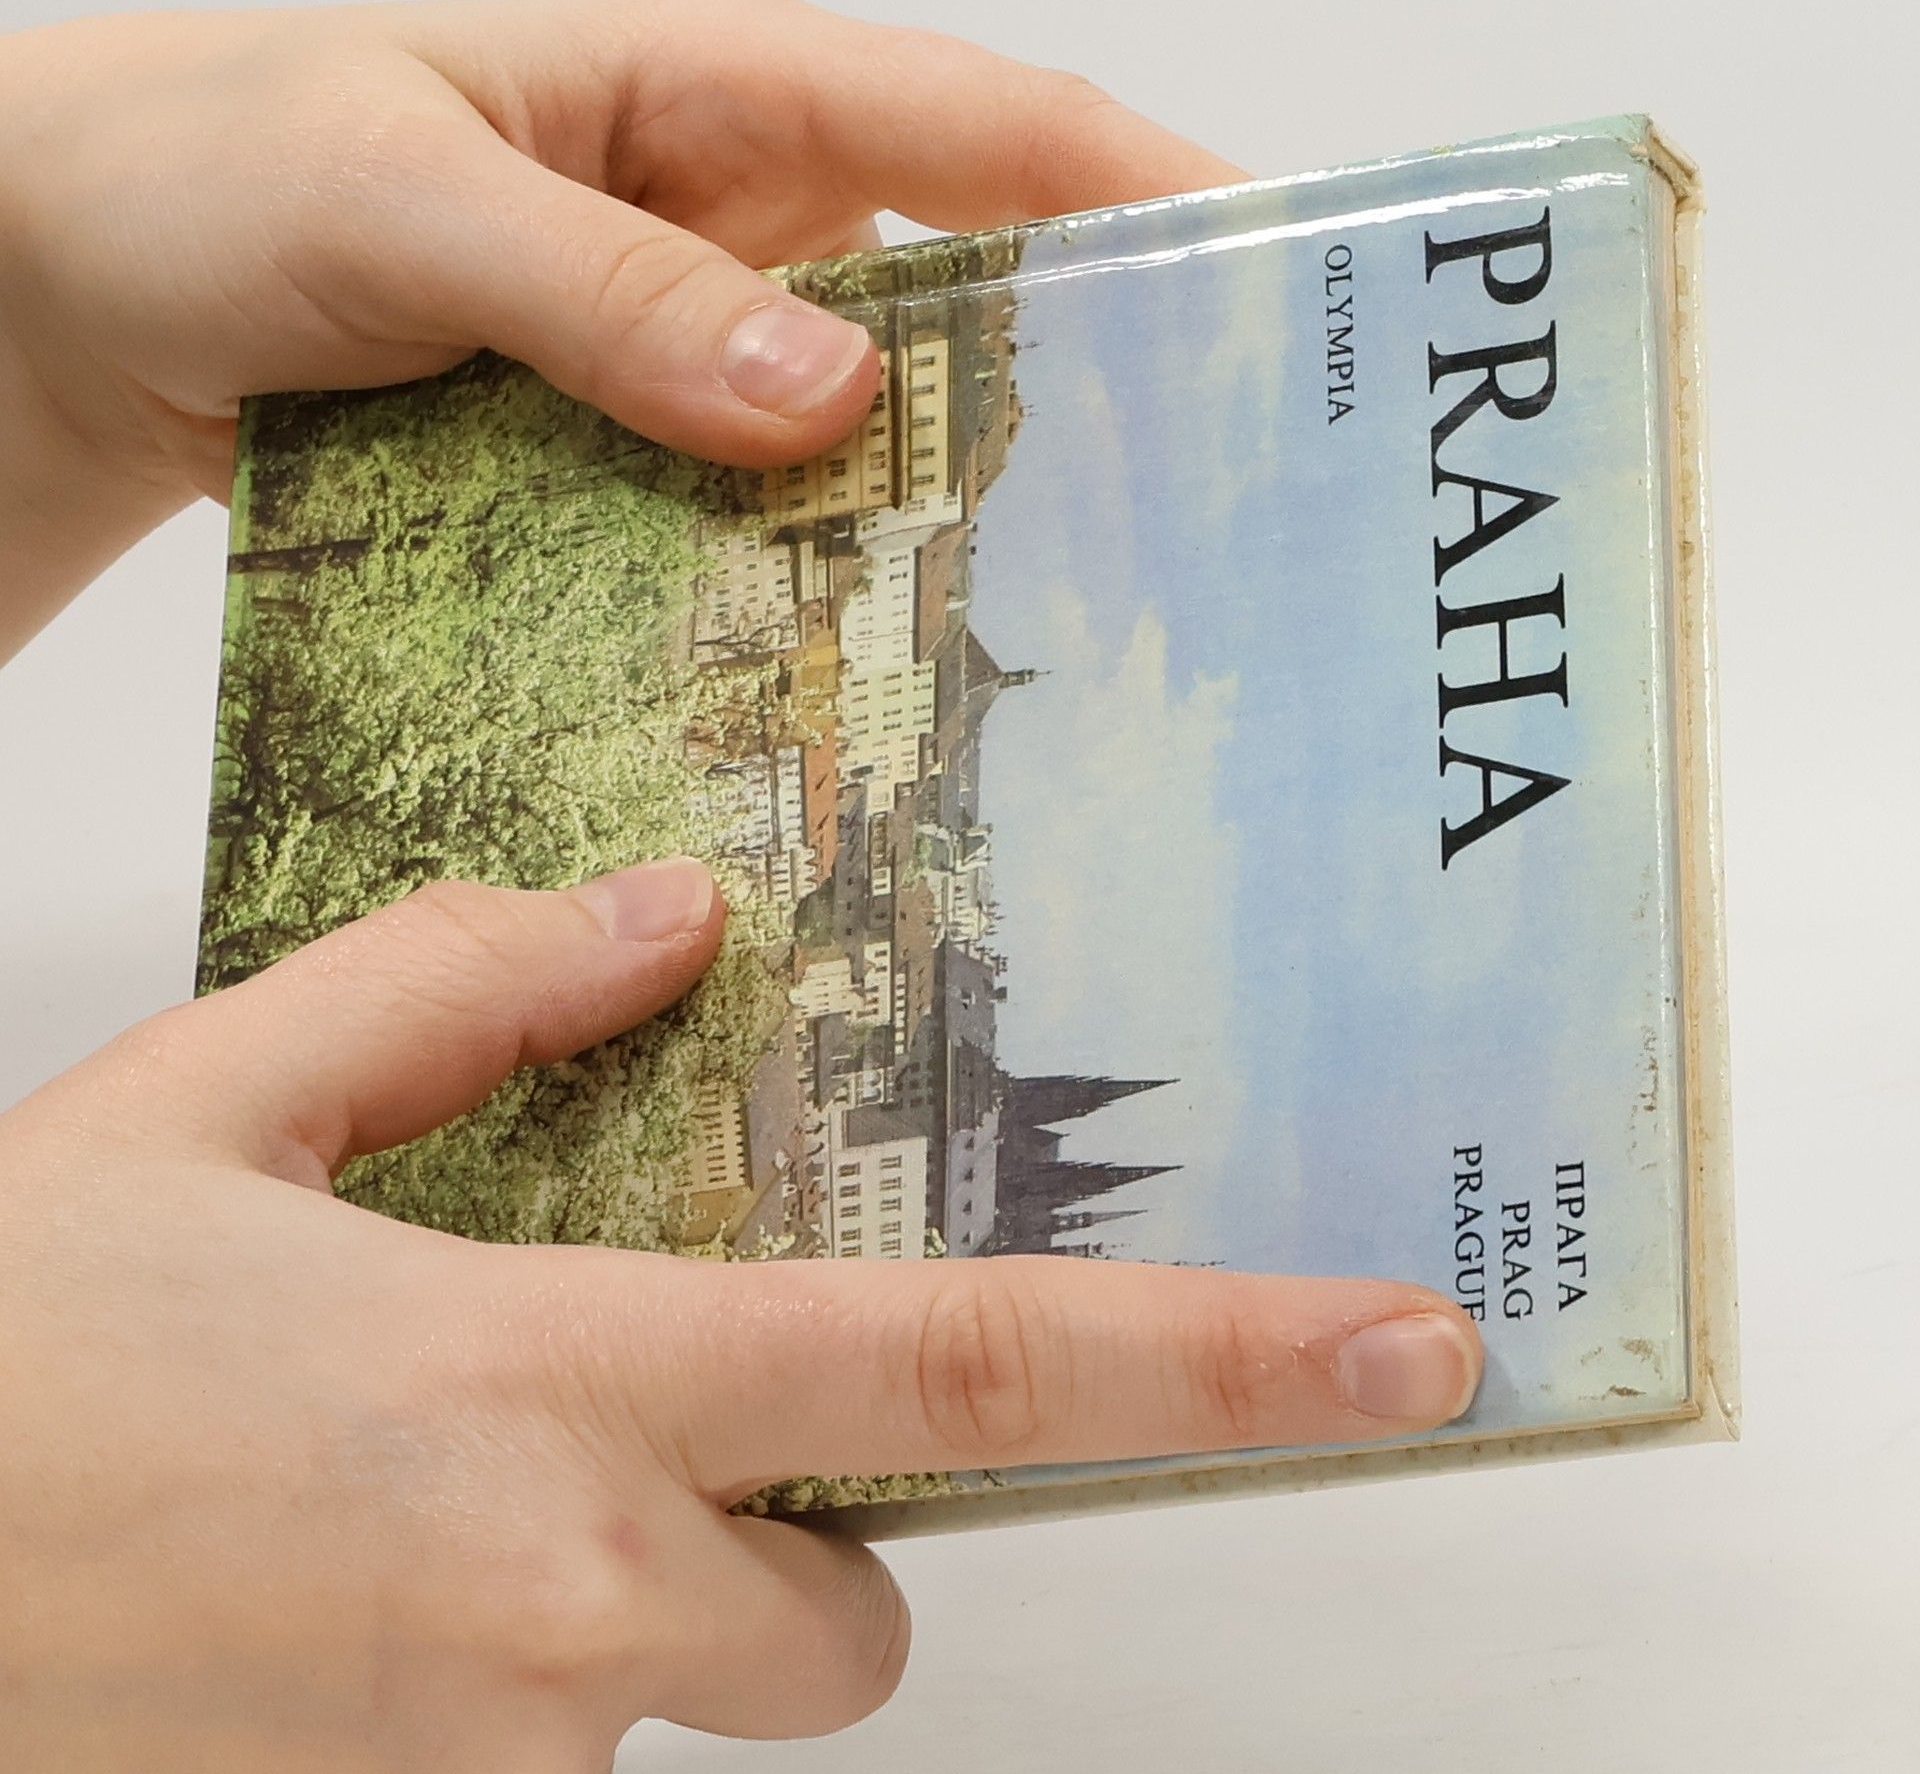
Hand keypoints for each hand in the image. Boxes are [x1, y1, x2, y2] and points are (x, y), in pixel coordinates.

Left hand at [0, 0, 1248, 653]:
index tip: (1292, 295)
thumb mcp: (400, 198)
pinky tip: (861, 665)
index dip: (1159, 195)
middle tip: (1215, 524)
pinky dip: (826, 567)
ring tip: (1069, 636)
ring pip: (884, 415)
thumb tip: (830, 398)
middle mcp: (743, 205)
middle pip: (978, 285)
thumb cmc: (210, 170)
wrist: (71, 281)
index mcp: (724, 83)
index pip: (996, 124)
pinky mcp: (642, 436)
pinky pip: (772, 499)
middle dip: (1102, 385)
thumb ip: (605, 288)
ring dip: (964, 509)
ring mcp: (697, 333)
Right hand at [0, 856, 1481, 1769]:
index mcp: (544, 1390)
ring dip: (636, 1593)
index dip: (1220, 1365)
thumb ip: (462, 987)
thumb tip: (660, 919)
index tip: (1408, 1352)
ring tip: (408, 1488)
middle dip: (808, 1532)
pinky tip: (343, 1571)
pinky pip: (554, 1747)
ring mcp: (484, 1764)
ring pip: (690, 1685)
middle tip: (639, 1417)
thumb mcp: (210, 1104)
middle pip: (857, 1619)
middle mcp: (557, 1609)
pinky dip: (515, 1657)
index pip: (965, 1377)